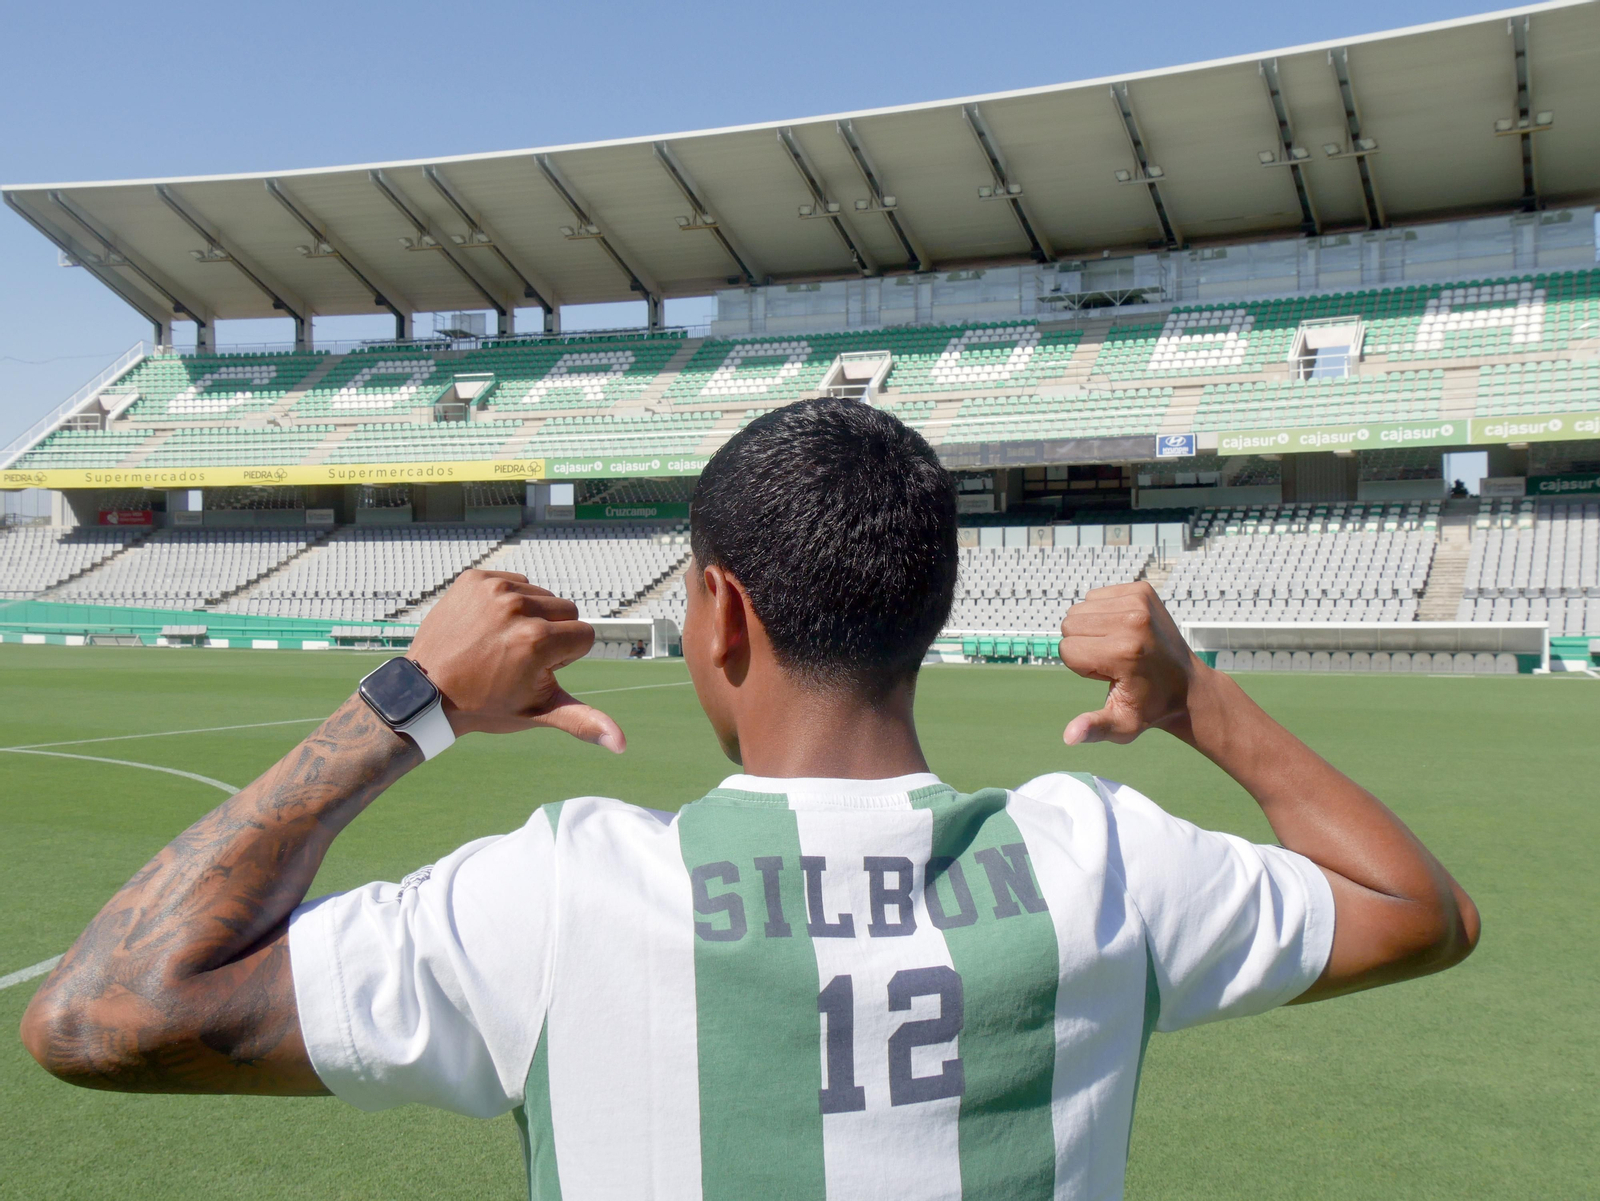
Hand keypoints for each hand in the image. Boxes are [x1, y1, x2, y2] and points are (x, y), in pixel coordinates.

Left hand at [406, 569, 624, 750]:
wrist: (426, 691)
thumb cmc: (485, 705)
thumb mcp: (537, 713)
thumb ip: (583, 721)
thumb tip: (622, 744)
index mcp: (537, 640)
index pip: (584, 635)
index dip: (565, 657)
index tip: (534, 670)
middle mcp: (517, 608)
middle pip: (566, 611)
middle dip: (551, 633)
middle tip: (517, 657)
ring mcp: (494, 590)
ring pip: (541, 595)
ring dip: (530, 616)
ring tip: (500, 641)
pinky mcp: (475, 579)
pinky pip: (514, 582)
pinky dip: (507, 601)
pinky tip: (487, 625)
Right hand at [1057, 582, 1202, 745]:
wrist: (1187, 686)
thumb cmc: (1149, 708)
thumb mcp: (1122, 726)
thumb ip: (1093, 727)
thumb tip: (1068, 737)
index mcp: (1123, 652)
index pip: (1066, 650)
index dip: (1082, 667)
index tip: (1109, 675)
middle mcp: (1132, 621)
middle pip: (1069, 625)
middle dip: (1083, 645)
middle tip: (1113, 661)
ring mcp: (1138, 602)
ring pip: (1080, 610)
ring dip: (1092, 629)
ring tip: (1119, 646)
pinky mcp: (1142, 590)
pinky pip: (1095, 597)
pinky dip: (1103, 613)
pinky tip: (1124, 631)